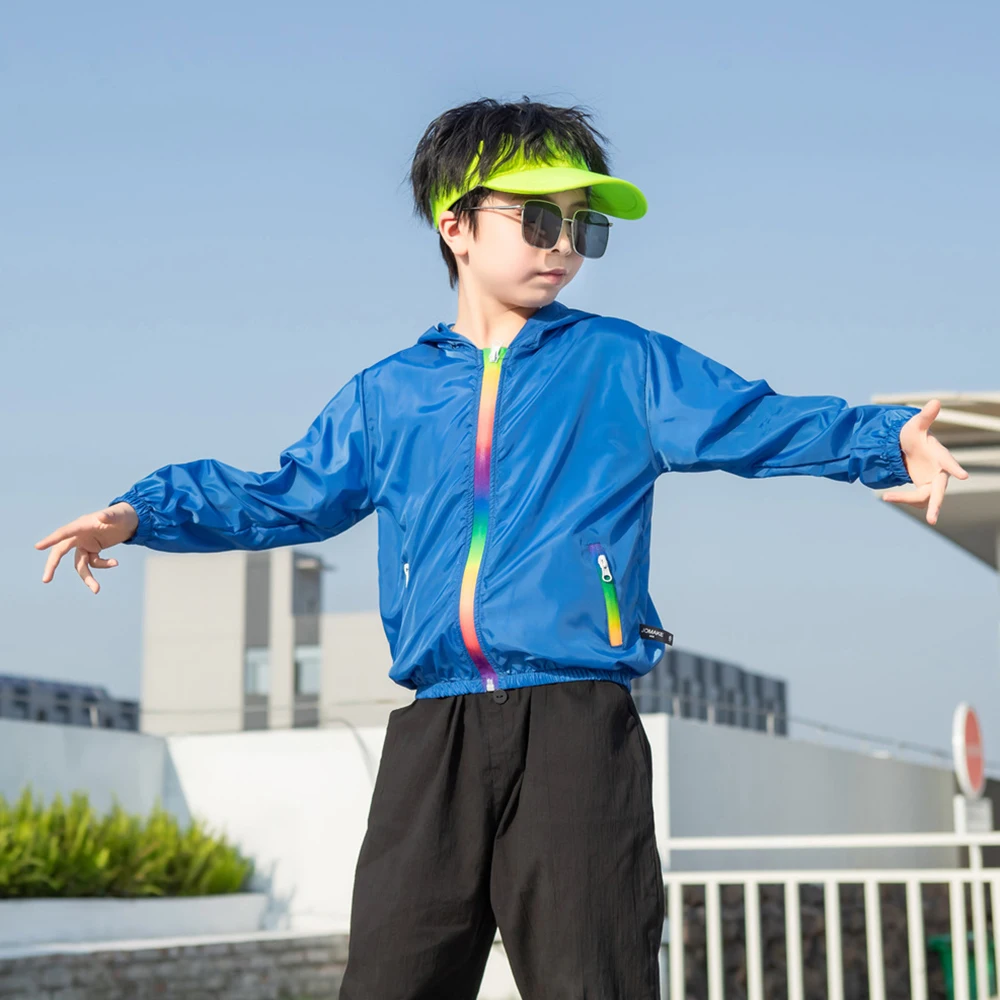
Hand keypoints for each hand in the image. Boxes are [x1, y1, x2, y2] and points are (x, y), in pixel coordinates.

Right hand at [35, 502, 138, 593]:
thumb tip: (103, 516)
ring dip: (87, 577)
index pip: (64, 532)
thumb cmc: (121, 515)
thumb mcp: (118, 515)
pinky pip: (93, 562)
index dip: (51, 539)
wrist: (129, 521)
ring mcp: (85, 544)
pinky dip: (103, 564)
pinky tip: (115, 562)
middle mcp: (79, 535)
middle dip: (52, 565)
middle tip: (45, 580)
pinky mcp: (92, 550)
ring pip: (80, 564)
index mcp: (82, 525)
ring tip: (96, 590)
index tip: (38, 547)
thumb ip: (110, 515)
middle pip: (61, 551)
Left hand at [882, 399, 968, 524]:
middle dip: (935, 504)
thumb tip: (935, 400)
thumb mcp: (915, 426)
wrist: (907, 448)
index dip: (955, 468)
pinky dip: (904, 499)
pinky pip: (917, 500)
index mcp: (939, 455)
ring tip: (887, 497)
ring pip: (924, 498)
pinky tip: (890, 496)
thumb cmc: (914, 435)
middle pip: (939, 491)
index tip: (963, 476)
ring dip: (907, 499)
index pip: (948, 462)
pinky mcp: (925, 490)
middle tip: (932, 520)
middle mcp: (940, 472)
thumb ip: (925, 416)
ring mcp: (933, 483)